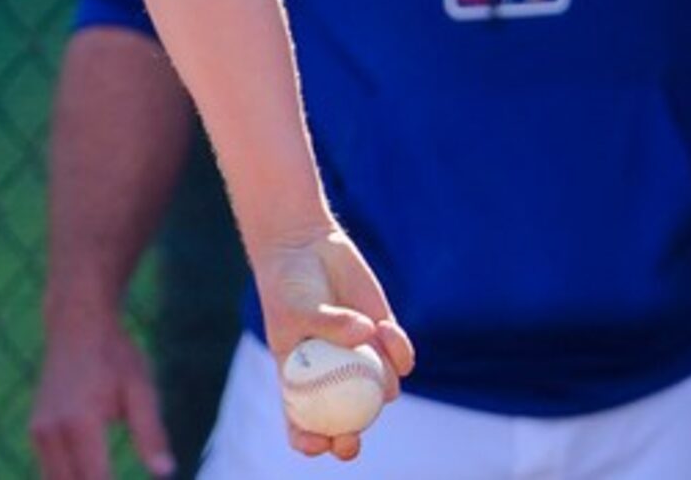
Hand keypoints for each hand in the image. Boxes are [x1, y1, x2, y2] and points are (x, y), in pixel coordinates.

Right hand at [30, 315, 173, 478]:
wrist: (76, 323)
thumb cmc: (114, 355)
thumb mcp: (141, 389)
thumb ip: (151, 433)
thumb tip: (166, 472)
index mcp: (79, 423)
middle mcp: (51, 431)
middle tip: (117, 479)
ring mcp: (38, 431)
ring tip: (107, 476)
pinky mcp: (35, 430)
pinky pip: (49, 471)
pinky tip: (92, 477)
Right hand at [250, 226, 415, 461]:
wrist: (307, 248)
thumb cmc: (288, 284)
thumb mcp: (295, 307)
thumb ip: (326, 324)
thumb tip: (363, 335)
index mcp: (300, 380)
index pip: (302, 424)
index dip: (309, 441)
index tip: (319, 441)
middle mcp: (333, 379)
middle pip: (347, 424)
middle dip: (349, 439)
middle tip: (352, 437)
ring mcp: (362, 363)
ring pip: (383, 392)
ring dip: (382, 376)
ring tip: (373, 332)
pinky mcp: (384, 341)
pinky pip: (402, 361)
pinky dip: (399, 350)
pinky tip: (386, 327)